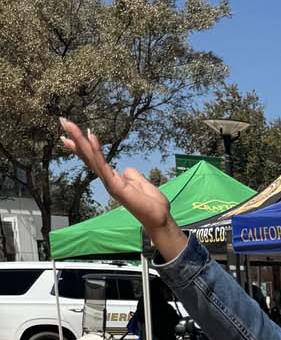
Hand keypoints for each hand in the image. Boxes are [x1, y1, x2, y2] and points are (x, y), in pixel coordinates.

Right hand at [58, 119, 185, 260]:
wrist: (159, 219)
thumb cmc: (152, 205)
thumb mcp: (141, 183)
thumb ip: (132, 175)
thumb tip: (126, 169)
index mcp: (113, 178)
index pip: (94, 159)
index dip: (82, 146)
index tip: (68, 135)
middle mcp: (108, 180)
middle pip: (88, 156)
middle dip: (75, 138)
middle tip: (62, 121)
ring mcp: (110, 183)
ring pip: (91, 158)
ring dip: (80, 140)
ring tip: (68, 124)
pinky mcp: (115, 186)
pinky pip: (104, 165)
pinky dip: (97, 151)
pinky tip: (90, 137)